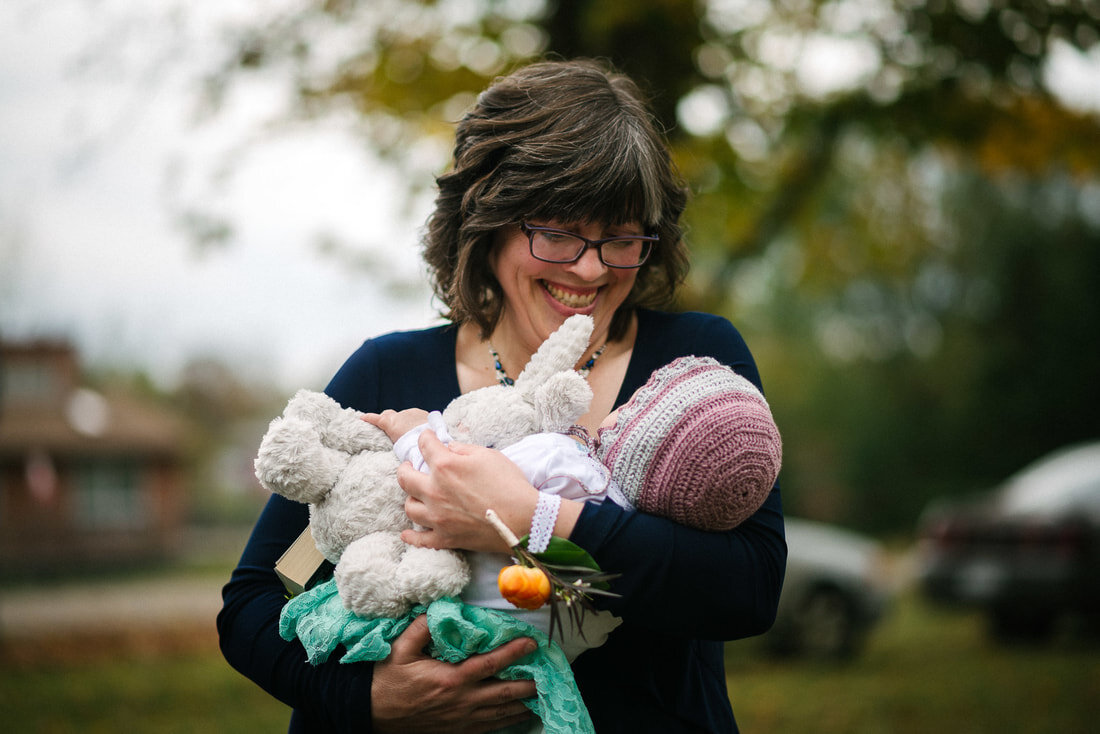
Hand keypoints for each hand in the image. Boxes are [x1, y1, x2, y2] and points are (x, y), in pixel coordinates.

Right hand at [363, 409, 429, 442]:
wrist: (432, 439)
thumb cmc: (414, 448)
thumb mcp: (399, 447)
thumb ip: (394, 441)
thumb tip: (392, 447)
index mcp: (392, 423)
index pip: (377, 418)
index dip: (369, 418)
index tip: (362, 417)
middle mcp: (400, 415)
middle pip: (389, 414)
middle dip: (386, 419)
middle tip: (385, 427)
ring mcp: (411, 412)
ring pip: (403, 415)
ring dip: (402, 421)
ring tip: (405, 431)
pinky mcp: (421, 413)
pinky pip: (414, 415)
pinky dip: (412, 420)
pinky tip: (417, 427)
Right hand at [371, 615, 537, 733]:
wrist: (372, 714)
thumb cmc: (387, 679)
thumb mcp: (400, 649)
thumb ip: (422, 627)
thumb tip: (442, 607)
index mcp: (451, 679)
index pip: (490, 664)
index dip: (513, 653)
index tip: (531, 643)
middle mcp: (462, 702)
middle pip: (504, 693)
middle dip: (529, 683)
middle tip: (548, 673)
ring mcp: (462, 720)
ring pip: (501, 713)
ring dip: (523, 704)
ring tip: (543, 694)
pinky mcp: (458, 731)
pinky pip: (490, 727)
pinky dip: (509, 721)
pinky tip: (521, 715)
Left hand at [396, 429, 537, 552]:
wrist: (523, 519)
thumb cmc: (509, 484)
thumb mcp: (488, 455)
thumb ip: (463, 449)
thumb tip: (449, 448)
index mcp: (445, 466)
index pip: (425, 445)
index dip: (426, 438)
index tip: (428, 438)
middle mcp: (434, 491)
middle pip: (405, 478)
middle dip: (406, 468)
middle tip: (411, 467)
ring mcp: (437, 517)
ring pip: (409, 507)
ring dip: (411, 498)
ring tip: (418, 495)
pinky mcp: (445, 538)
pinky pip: (420, 539)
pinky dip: (411, 536)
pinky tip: (407, 533)